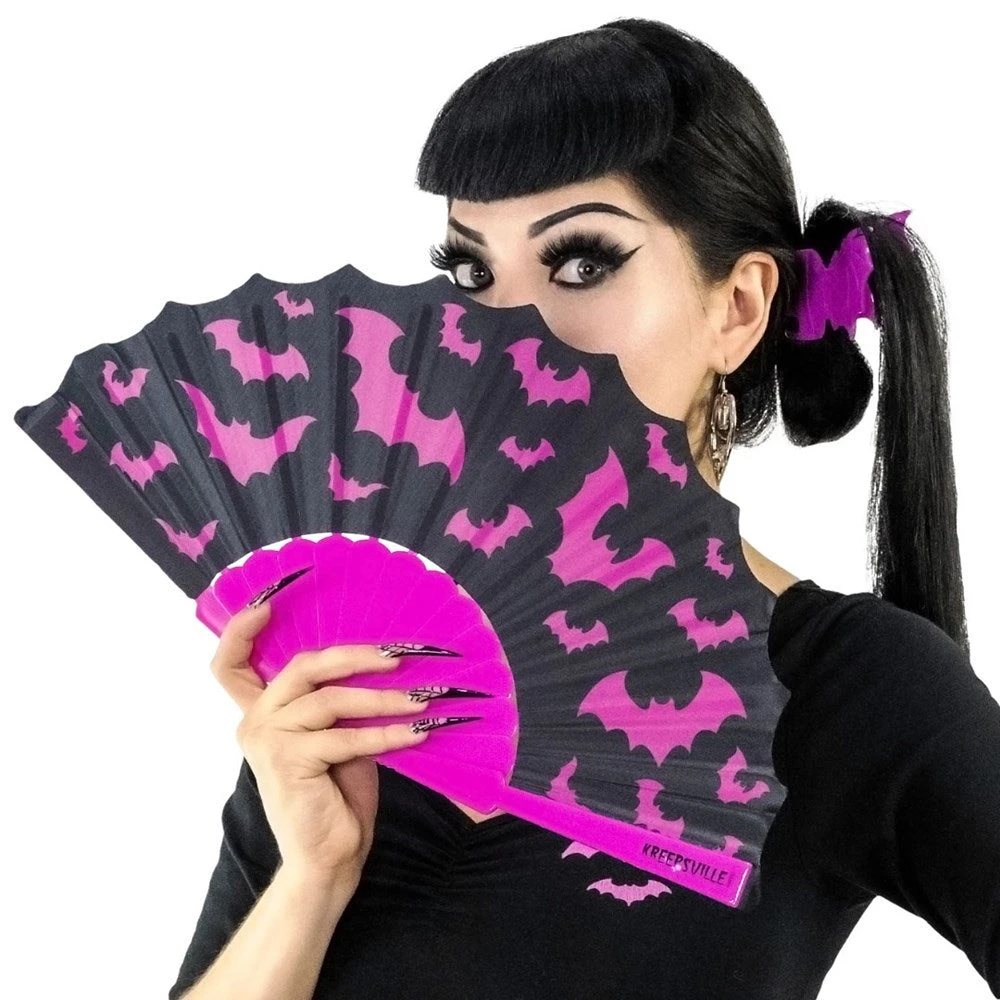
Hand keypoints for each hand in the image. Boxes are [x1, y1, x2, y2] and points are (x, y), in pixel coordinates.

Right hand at [210, 601, 429, 881]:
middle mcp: (256, 721)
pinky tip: (417, 732)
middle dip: (354, 656)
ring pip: (331, 700)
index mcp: (261, 710)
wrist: (328, 856)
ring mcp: (268, 740)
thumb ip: (336, 701)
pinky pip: (346, 736)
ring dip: (383, 699)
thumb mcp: (336, 736)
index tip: (269, 602)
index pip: (229, 664)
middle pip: (301, 667)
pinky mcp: (288, 761)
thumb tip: (383, 660)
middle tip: (398, 656)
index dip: (241, 630)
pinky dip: (386, 733)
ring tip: (422, 699)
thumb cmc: (336, 793)